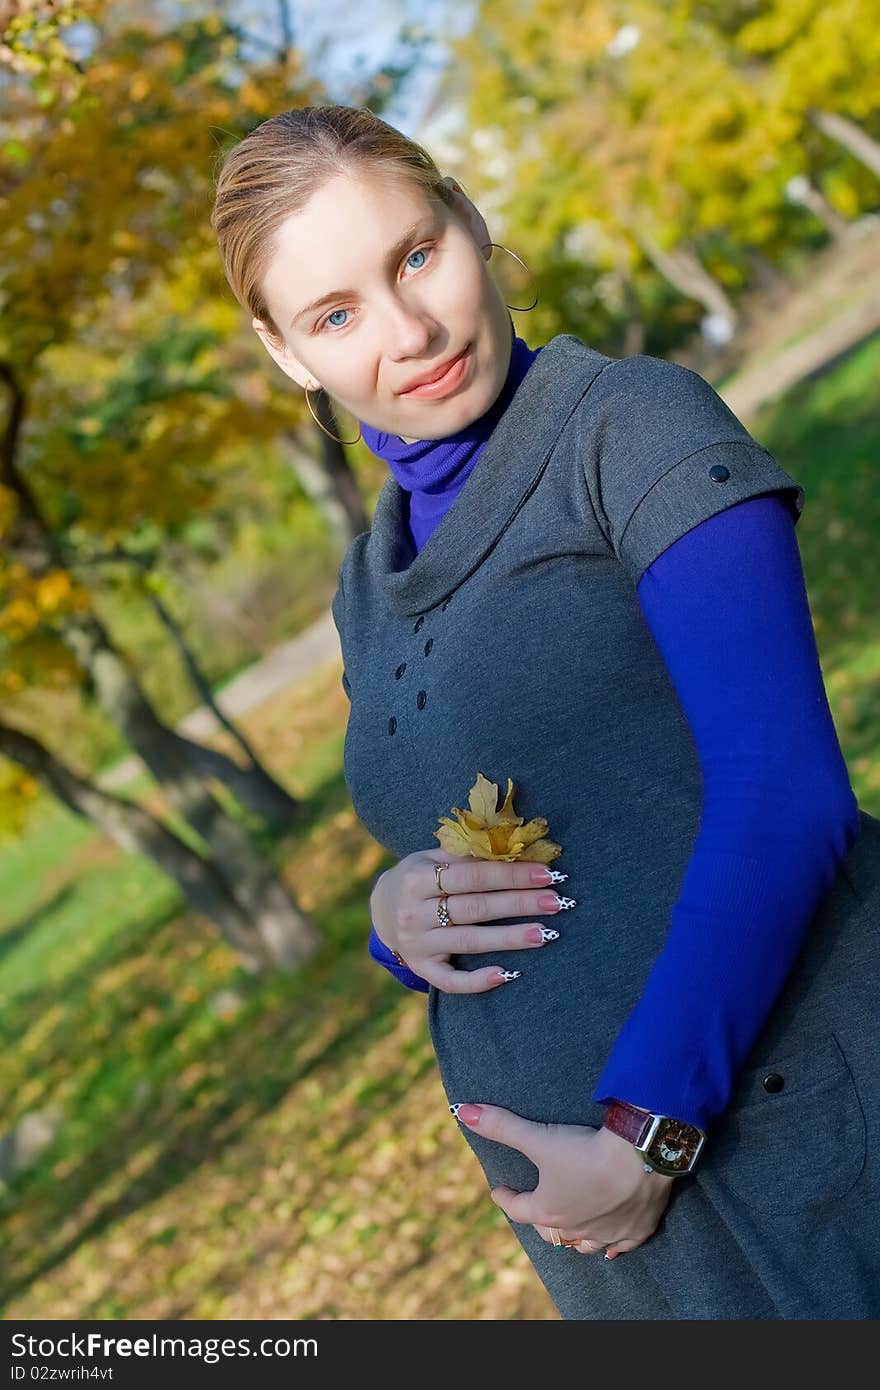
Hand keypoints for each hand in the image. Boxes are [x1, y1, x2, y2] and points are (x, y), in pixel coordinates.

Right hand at [370, 850, 569, 993]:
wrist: (382, 910)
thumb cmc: (420, 878)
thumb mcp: (432, 858)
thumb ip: (467, 855)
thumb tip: (516, 847)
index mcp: (417, 877)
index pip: (472, 875)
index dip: (510, 874)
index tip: (546, 873)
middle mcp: (413, 912)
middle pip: (475, 908)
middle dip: (519, 903)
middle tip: (556, 901)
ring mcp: (417, 943)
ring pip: (470, 942)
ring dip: (510, 938)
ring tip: (546, 933)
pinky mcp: (422, 968)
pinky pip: (450, 981)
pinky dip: (477, 981)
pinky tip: (507, 976)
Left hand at [453, 1102, 674, 1257]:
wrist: (639, 1157)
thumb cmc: (585, 1150)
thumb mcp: (538, 1137)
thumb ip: (501, 1126)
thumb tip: (463, 1112)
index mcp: (549, 1210)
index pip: (518, 1209)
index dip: (505, 1198)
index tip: (498, 1191)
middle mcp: (576, 1228)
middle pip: (550, 1232)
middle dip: (539, 1221)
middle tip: (534, 1210)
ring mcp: (607, 1233)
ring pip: (585, 1245)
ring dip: (574, 1239)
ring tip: (568, 1232)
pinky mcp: (636, 1230)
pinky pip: (621, 1248)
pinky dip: (613, 1249)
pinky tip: (610, 1251)